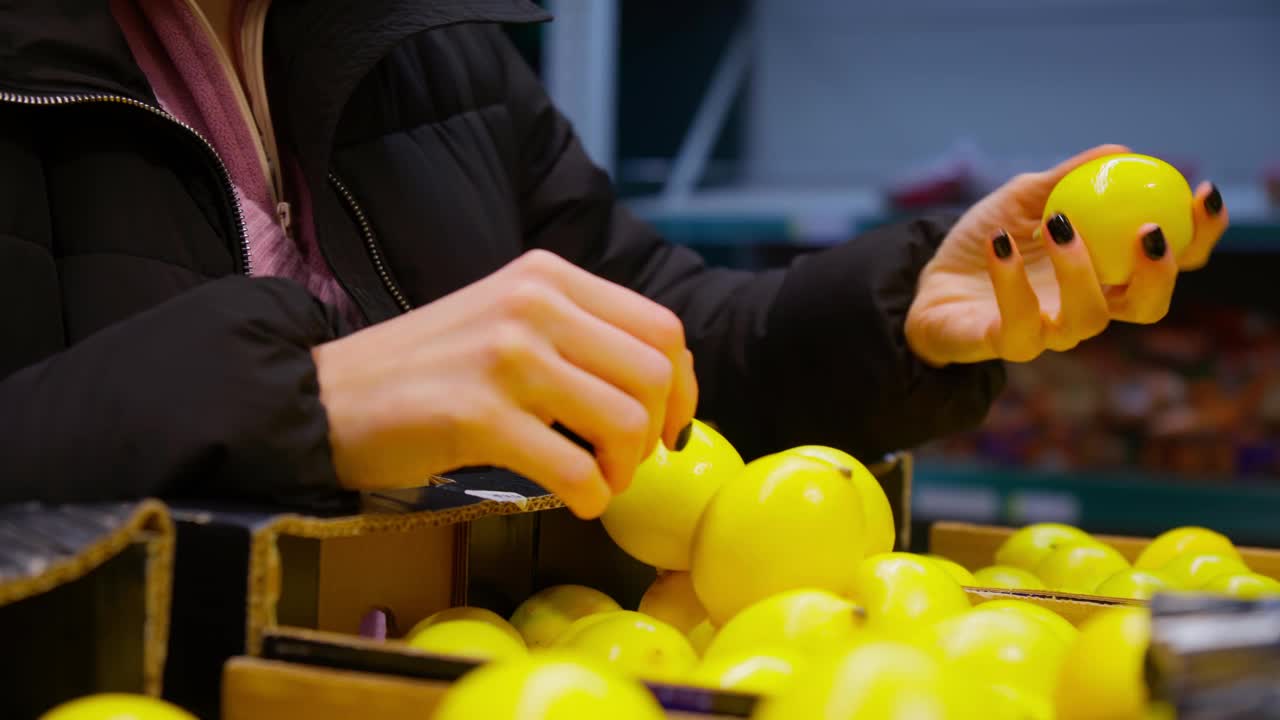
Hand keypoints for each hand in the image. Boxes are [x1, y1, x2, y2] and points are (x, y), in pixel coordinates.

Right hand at [312, 250, 697, 518]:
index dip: (682, 386)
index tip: (666, 425)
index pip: (662, 326)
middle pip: (654, 374)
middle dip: (655, 431)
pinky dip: (591, 498)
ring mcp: (505, 356)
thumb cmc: (426, 371)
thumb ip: (578, 336)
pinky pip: (576, 470)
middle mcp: (532, 303)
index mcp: (546, 275)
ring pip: (625, 421)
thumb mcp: (507, 321)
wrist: (325, 397)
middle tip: (626, 460)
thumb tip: (664, 387)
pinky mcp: (477, 416)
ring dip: (624, 469)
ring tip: (598, 481)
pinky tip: (576, 501)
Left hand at [906, 144, 1228, 365]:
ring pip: (1090, 318)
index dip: (1199, 235)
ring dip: (1080, 269)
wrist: (929, 279)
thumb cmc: (988, 241)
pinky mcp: (1008, 345)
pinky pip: (1022, 324)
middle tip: (1147, 230)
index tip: (1202, 195)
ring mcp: (1051, 332)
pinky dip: (1012, 281)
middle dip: (1159, 272)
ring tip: (1056, 225)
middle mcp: (1088, 306)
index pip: (1170, 261)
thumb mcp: (1024, 197)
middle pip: (1148, 305)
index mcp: (1107, 270)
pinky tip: (999, 243)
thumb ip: (1068, 179)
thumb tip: (1121, 152)